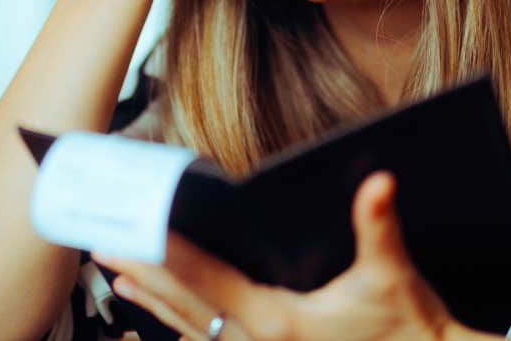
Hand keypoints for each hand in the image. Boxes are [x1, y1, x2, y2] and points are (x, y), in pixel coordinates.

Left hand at [92, 172, 473, 340]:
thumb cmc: (409, 330)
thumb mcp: (393, 278)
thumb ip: (379, 229)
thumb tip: (379, 184)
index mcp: (280, 320)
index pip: (207, 279)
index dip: (166, 253)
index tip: (131, 231)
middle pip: (186, 304)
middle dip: (142, 272)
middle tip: (102, 242)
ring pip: (192, 330)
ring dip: (152, 302)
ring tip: (116, 276)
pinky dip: (180, 329)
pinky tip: (161, 324)